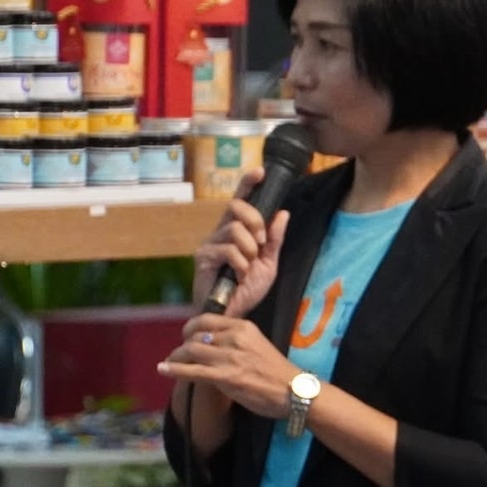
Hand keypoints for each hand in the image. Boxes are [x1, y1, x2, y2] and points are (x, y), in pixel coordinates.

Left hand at [159, 314, 301, 420]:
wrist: (294, 391)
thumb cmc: (277, 372)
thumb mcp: (258, 344)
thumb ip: (236, 341)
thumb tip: (213, 343)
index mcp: (244, 327)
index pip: (206, 319)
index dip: (191, 327)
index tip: (187, 337)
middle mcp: (235, 338)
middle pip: (195, 335)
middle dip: (182, 345)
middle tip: (178, 355)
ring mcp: (229, 357)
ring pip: (190, 350)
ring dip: (175, 357)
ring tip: (169, 363)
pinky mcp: (225, 377)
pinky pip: (192, 371)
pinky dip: (173, 369)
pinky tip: (162, 369)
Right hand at [192, 168, 290, 318]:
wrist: (232, 315)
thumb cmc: (247, 290)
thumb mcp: (268, 264)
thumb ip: (274, 240)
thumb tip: (283, 213)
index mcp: (237, 231)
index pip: (240, 200)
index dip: (248, 184)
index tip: (260, 171)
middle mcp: (220, 232)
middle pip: (236, 206)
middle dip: (255, 221)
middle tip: (261, 243)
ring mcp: (210, 243)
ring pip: (235, 229)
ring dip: (249, 249)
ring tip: (248, 267)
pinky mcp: (203, 257)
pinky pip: (228, 249)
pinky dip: (241, 264)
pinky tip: (239, 277)